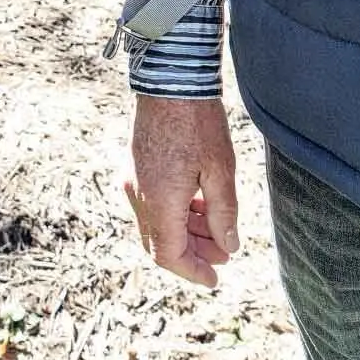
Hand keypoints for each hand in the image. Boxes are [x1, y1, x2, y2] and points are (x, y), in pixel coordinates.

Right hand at [125, 94, 240, 286]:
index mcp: (159, 201)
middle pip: (160, 243)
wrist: (170, 79)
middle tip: (223, 253)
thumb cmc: (198, 122)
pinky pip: (151, 204)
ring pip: (155, 224)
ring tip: (217, 230)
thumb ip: (224, 214)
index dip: (192, 272)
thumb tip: (228, 247)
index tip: (214, 280)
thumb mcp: (220, 171)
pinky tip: (198, 206)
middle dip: (192, 253)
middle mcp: (138, 196)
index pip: (169, 255)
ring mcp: (132, 181)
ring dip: (184, 232)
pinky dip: (174, 213)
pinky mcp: (134, 168)